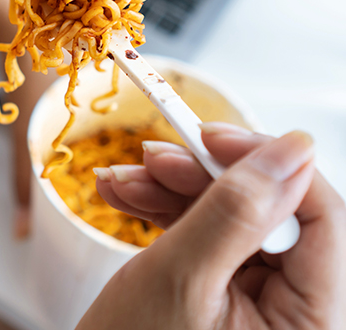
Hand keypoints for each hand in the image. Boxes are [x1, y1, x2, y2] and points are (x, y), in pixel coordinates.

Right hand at [77, 123, 345, 329]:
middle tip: (156, 156)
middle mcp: (295, 312)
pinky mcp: (226, 287)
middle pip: (267, 209)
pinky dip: (164, 208)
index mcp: (311, 324)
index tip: (213, 135)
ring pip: (230, 213)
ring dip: (172, 187)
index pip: (321, 218)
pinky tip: (128, 196)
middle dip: (202, 175)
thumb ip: (235, 212)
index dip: (269, 164)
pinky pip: (207, 230)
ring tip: (124, 180)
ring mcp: (259, 299)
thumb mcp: (181, 280)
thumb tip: (290, 150)